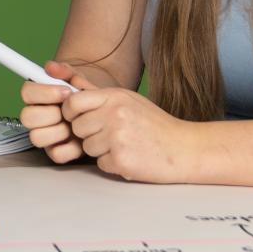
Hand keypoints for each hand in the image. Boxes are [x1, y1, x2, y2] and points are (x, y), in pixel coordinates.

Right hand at [20, 61, 94, 163]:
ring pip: (37, 137)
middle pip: (27, 117)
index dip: (44, 92)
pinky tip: (80, 139)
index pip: (26, 92)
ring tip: (76, 126)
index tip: (65, 91)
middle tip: (70, 111)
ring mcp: (46, 135)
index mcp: (39, 98)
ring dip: (59, 131)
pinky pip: (56, 154)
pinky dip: (71, 147)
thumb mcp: (80, 80)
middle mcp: (38, 117)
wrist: (105, 114)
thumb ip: (65, 71)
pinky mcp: (56, 152)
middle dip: (51, 113)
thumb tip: (50, 67)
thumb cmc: (88, 97)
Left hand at [62, 85, 198, 182]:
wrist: (185, 148)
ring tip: (124, 145)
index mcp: (115, 97)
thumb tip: (67, 87)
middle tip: (111, 136)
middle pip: (77, 128)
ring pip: (87, 148)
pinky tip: (130, 157)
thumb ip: (99, 96)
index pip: (73, 102)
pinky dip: (112, 164)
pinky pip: (100, 164)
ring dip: (101, 151)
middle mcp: (114, 115)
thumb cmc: (155, 124)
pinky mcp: (121, 160)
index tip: (79, 119)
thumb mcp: (129, 100)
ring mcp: (118, 138)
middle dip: (89, 134)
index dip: (70, 113)